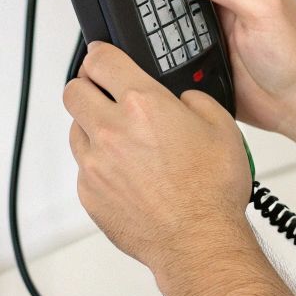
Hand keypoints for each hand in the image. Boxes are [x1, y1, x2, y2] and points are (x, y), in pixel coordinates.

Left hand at [63, 42, 252, 279]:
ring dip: (91, 128)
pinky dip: (98, 166)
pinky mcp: (89, 194)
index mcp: (143, 104)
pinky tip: (124, 175)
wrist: (199, 241)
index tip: (101, 58)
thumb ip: (194, 100)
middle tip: (103, 94)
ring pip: (74, 130)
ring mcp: (95, 164)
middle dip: (86, 87)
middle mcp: (111, 130)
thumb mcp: (221, 125)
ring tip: (120, 141)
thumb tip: (181, 100)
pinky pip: (83, 168)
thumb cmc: (211, 190)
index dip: (99, 54)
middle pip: (73, 91)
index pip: (101, 60)